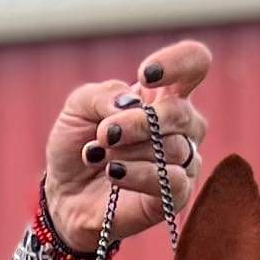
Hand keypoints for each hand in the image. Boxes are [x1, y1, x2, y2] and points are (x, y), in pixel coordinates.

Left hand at [39, 36, 211, 254]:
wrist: (64, 195)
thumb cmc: (78, 145)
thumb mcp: (79, 107)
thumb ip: (105, 94)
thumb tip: (133, 104)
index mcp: (165, 95)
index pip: (195, 63)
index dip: (178, 62)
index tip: (144, 75)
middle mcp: (182, 126)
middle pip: (180, 112)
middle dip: (139, 122)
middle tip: (106, 133)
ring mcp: (183, 162)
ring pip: (174, 148)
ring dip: (129, 151)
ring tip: (98, 158)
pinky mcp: (176, 197)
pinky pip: (173, 181)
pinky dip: (139, 175)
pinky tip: (113, 173)